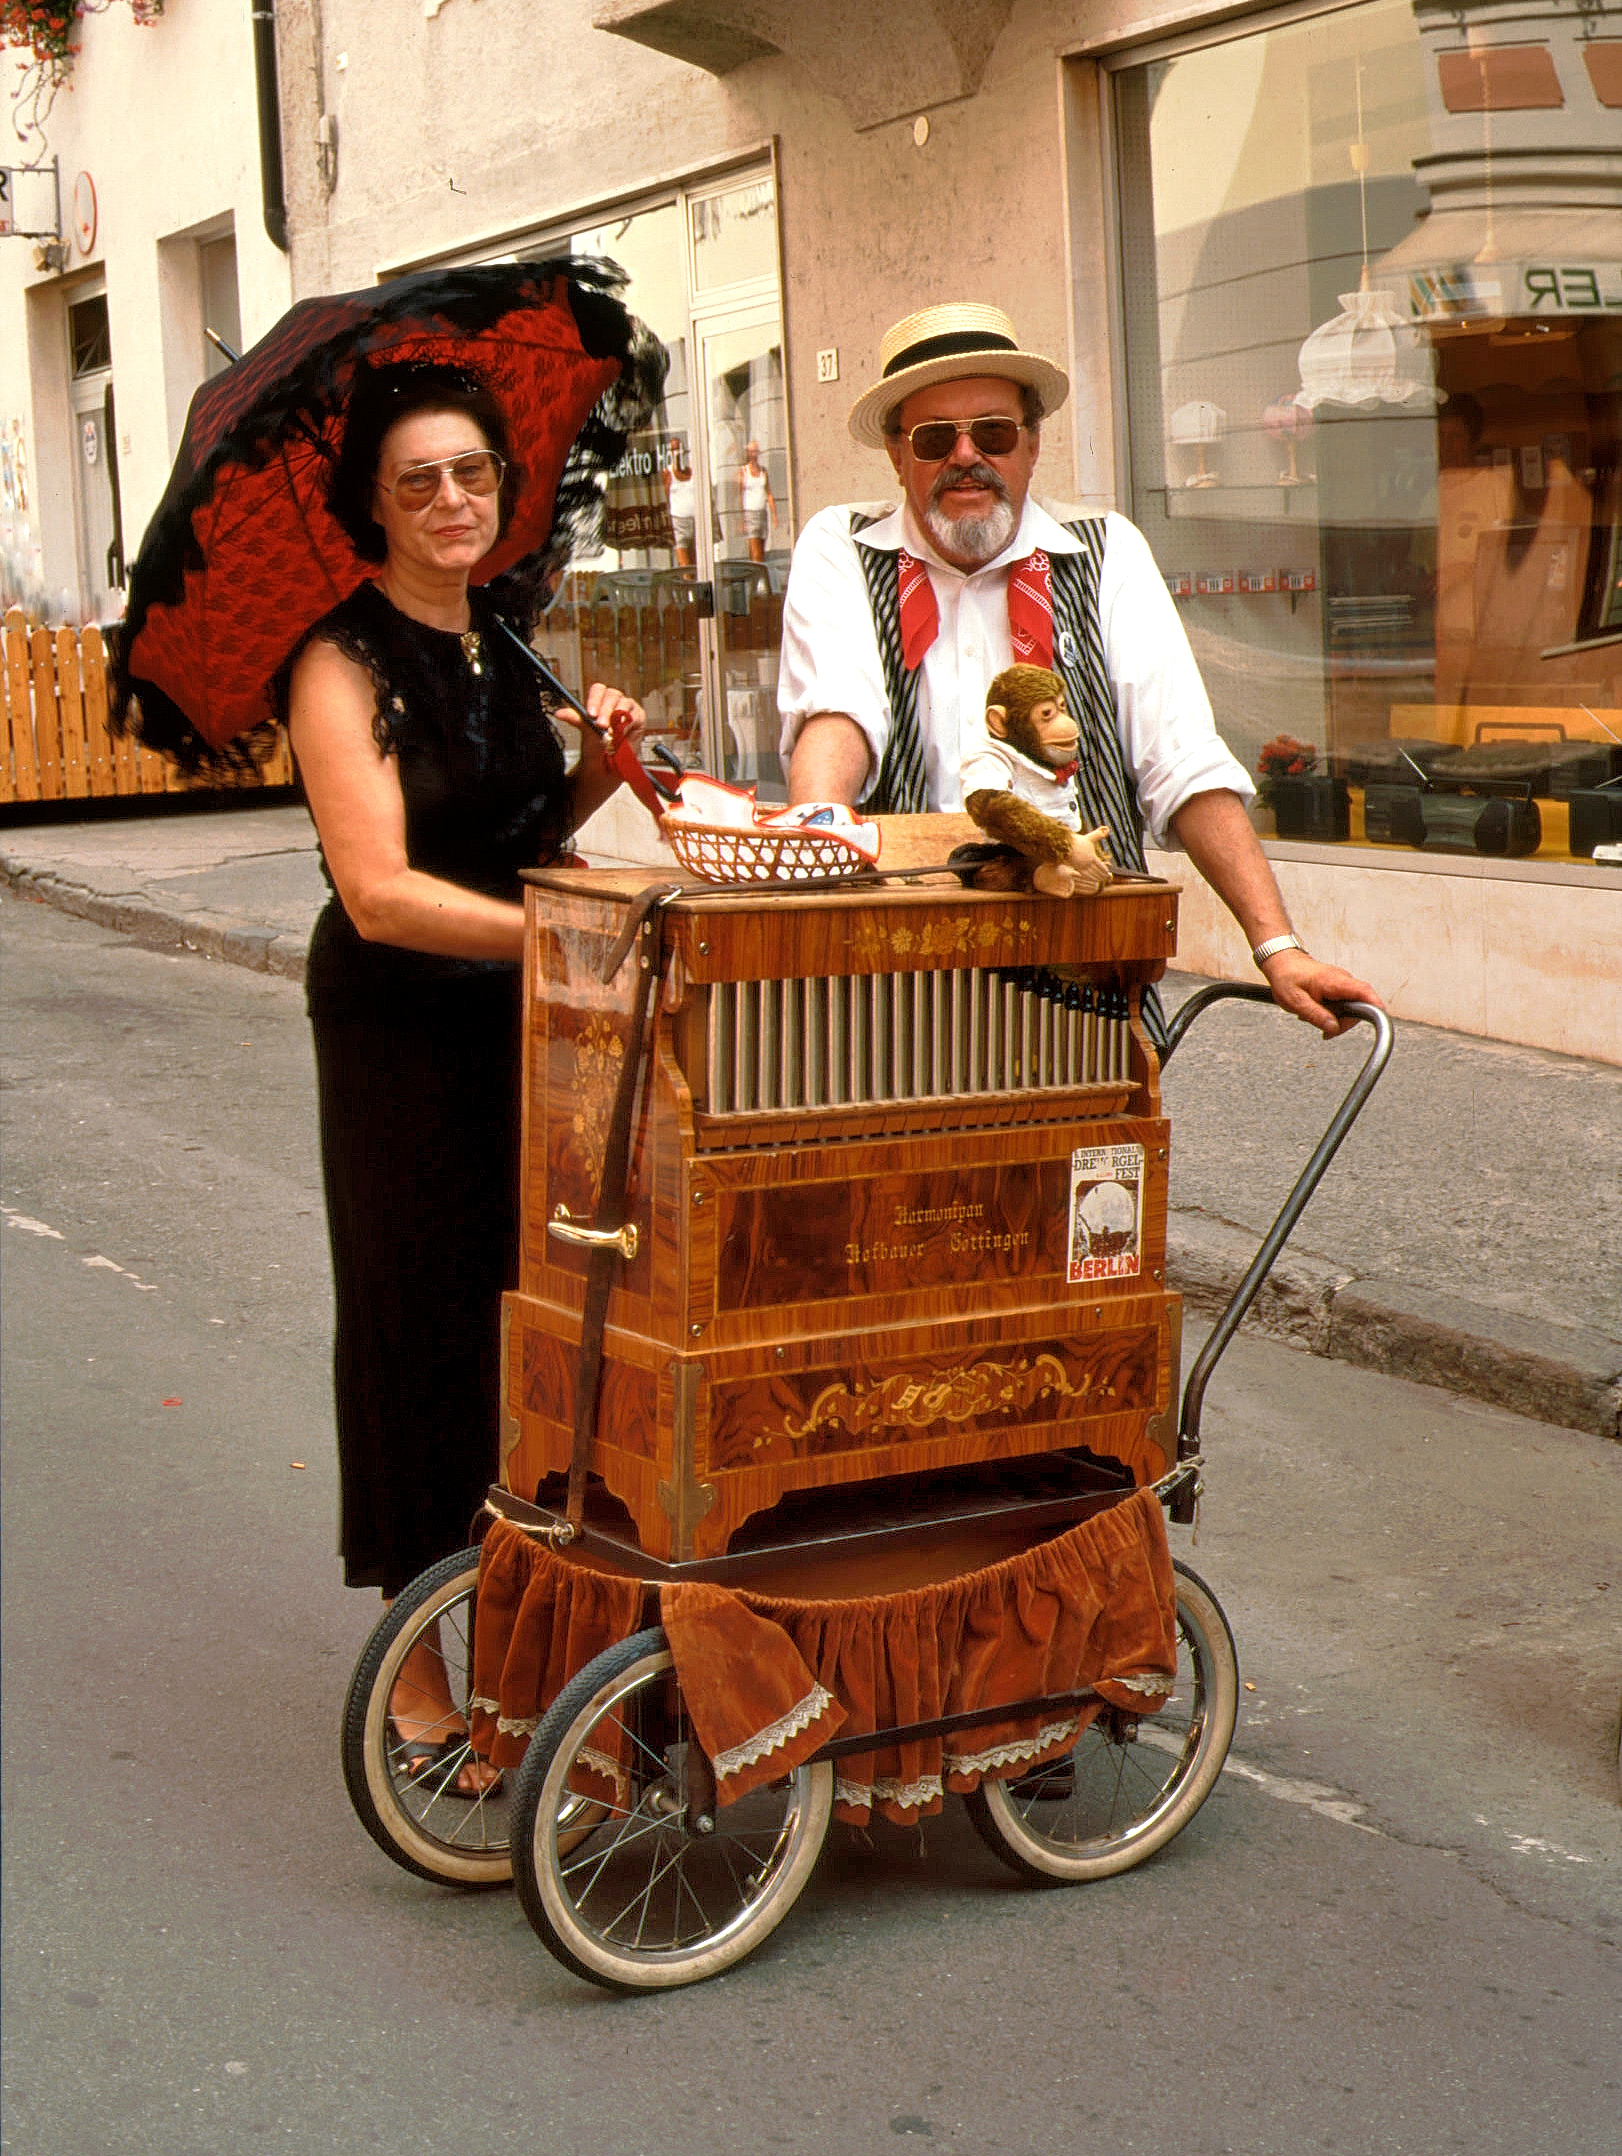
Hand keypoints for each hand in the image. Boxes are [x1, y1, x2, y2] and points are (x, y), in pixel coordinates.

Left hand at [578, 682, 645, 763]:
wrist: (609, 761)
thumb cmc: (598, 744)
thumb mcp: (585, 730)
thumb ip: (575, 719)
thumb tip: (559, 713)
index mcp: (601, 700)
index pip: (598, 690)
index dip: (595, 700)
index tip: (591, 714)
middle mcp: (615, 700)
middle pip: (612, 695)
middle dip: (605, 711)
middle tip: (601, 725)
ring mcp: (628, 707)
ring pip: (624, 704)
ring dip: (616, 718)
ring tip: (610, 732)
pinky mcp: (639, 716)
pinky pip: (634, 716)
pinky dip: (626, 725)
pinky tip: (621, 734)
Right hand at [1066, 824, 1113, 893]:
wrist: (1063, 845)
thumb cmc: (1077, 841)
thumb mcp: (1090, 837)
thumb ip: (1099, 834)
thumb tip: (1107, 828)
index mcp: (1091, 857)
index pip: (1101, 867)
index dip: (1106, 871)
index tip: (1109, 875)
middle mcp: (1086, 864)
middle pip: (1097, 872)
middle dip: (1102, 875)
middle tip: (1107, 878)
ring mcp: (1080, 867)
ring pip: (1091, 875)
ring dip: (1096, 878)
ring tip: (1100, 879)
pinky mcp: (1075, 868)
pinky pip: (1084, 875)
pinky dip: (1089, 878)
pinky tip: (1090, 879)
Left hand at [1260, 947, 1381, 1038]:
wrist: (1282, 963)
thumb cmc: (1287, 977)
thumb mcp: (1296, 1001)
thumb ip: (1316, 1015)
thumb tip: (1333, 1028)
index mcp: (1334, 981)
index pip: (1363, 992)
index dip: (1375, 1006)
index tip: (1381, 1019)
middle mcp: (1343, 980)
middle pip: (1361, 1005)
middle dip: (1346, 1022)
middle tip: (1328, 1031)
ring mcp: (1342, 983)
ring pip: (1353, 1007)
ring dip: (1338, 1018)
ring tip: (1316, 1017)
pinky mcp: (1339, 988)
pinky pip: (1345, 1004)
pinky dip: (1334, 1013)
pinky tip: (1319, 1012)